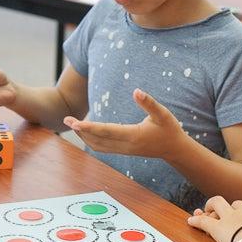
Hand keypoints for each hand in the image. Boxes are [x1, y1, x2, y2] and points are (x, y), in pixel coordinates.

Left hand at [63, 89, 184, 158]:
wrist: (175, 149)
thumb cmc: (169, 129)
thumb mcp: (163, 114)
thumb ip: (149, 103)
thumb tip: (136, 91)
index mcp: (133, 135)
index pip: (106, 131)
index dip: (89, 127)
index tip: (75, 122)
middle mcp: (126, 145)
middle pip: (97, 140)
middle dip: (80, 130)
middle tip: (66, 119)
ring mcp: (124, 150)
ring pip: (98, 146)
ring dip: (84, 136)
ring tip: (72, 124)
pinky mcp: (124, 151)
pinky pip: (103, 147)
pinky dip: (91, 140)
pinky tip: (85, 132)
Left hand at [188, 195, 241, 241]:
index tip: (241, 222)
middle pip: (235, 203)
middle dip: (227, 207)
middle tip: (220, 213)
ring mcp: (230, 218)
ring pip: (217, 202)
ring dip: (210, 206)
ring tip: (204, 211)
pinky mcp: (217, 228)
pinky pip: (203, 221)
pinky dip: (196, 220)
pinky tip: (191, 221)